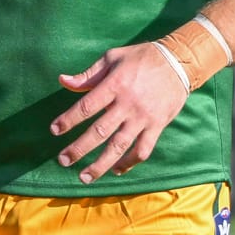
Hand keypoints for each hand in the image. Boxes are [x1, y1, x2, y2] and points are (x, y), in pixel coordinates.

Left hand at [50, 43, 188, 182]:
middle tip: (63, 160)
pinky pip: (143, 149)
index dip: (68, 119)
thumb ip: (88, 74)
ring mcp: (143, 117)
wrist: (179, 62)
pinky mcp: (158, 125)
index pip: (86, 106)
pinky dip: (130, 162)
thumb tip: (62, 81)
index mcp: (114, 84)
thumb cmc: (141, 58)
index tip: (54, 130)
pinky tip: (116, 170)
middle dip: (79, 148)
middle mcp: (128, 103)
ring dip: (100, 164)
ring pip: (119, 146)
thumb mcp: (113, 58)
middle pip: (99, 131)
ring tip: (84, 177)